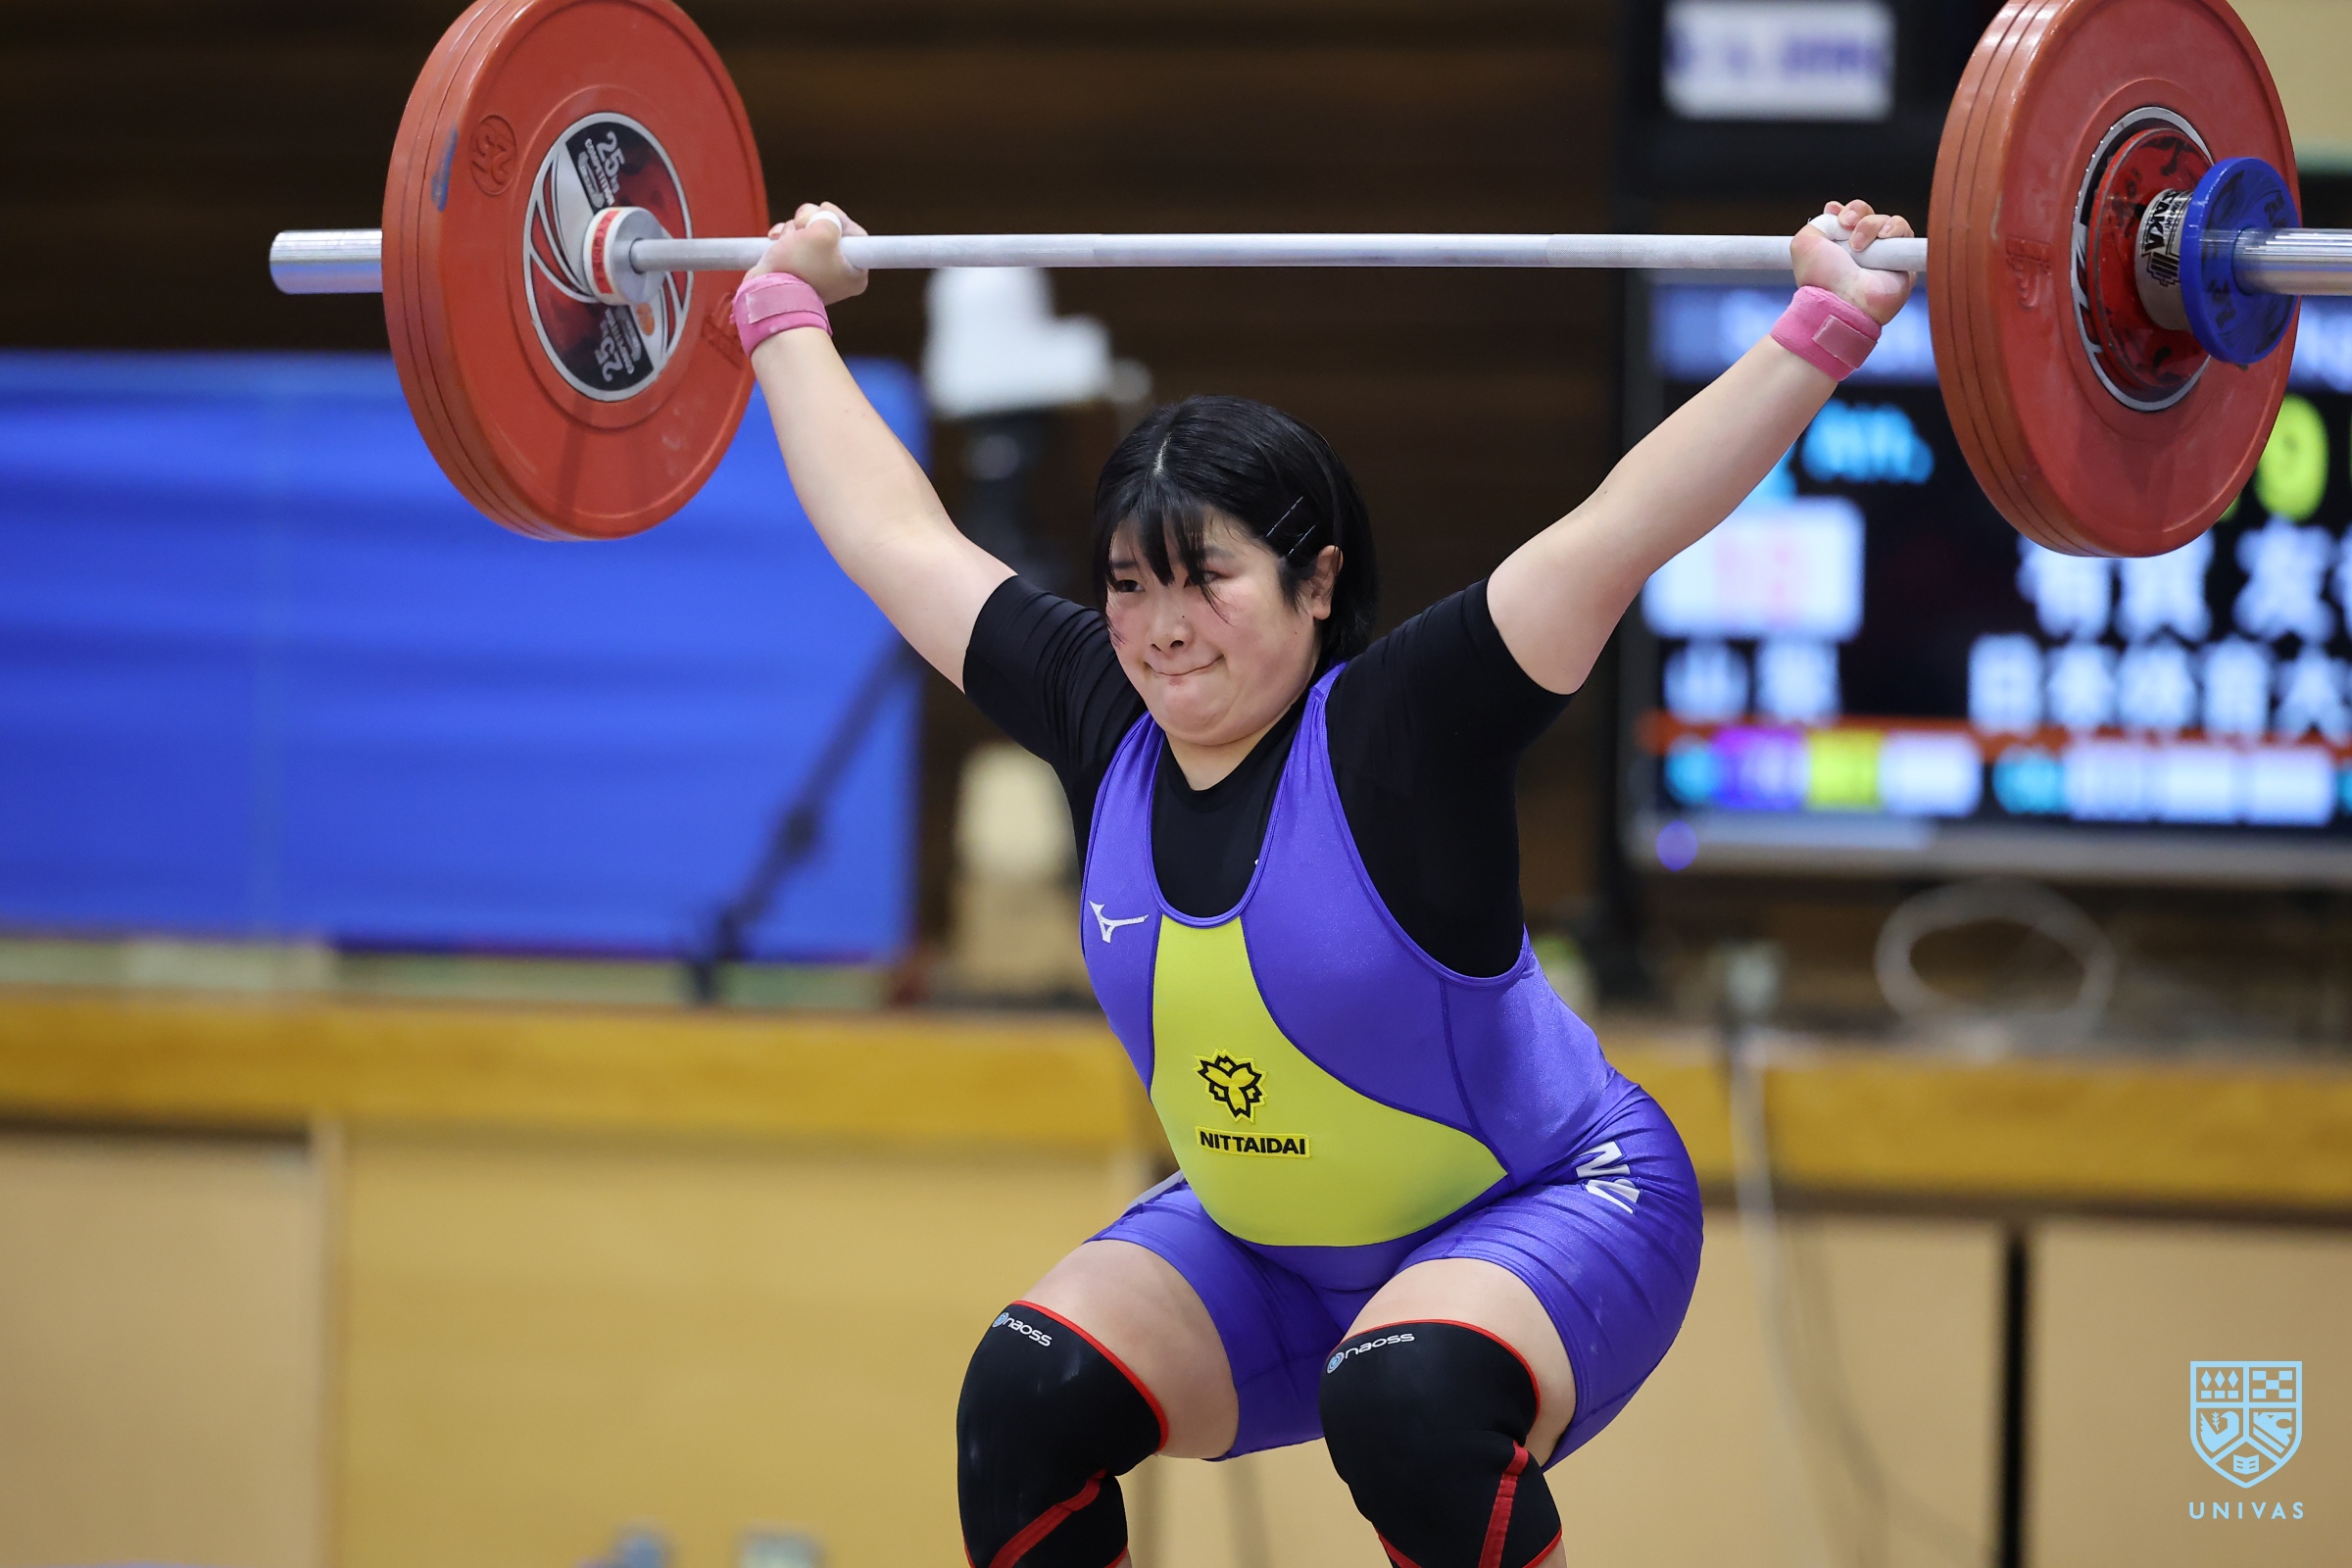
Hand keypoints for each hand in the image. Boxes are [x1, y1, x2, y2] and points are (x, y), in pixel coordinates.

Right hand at [746, 202, 868, 304]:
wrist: (767, 294)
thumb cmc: (799, 266)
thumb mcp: (823, 233)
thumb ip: (830, 218)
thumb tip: (822, 217)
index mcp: (855, 272)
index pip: (854, 233)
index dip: (837, 216)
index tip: (824, 210)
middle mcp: (838, 273)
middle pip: (829, 231)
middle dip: (810, 221)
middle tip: (801, 225)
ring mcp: (815, 272)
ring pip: (808, 234)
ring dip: (794, 230)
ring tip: (786, 240)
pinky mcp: (795, 270)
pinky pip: (794, 244)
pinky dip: (784, 237)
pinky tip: (776, 238)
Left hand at [1791, 199, 1913, 325]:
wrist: (1844, 301)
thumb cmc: (1822, 279)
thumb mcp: (1804, 244)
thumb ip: (1817, 223)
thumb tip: (1834, 212)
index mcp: (1837, 246)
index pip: (1848, 216)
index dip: (1845, 210)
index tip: (1835, 212)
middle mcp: (1860, 249)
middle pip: (1867, 214)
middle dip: (1856, 212)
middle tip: (1847, 225)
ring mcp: (1881, 254)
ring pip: (1885, 220)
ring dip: (1870, 225)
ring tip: (1858, 245)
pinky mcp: (1901, 259)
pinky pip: (1904, 231)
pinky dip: (1894, 229)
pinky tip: (1882, 238)